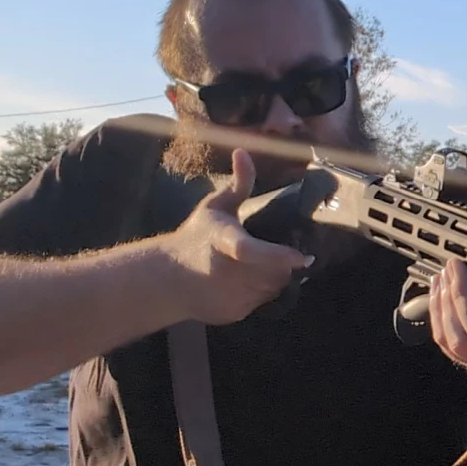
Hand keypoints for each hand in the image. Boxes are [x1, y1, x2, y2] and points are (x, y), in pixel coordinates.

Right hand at [158, 148, 313, 323]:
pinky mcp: (232, 313)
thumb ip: (238, 184)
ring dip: (273, 277)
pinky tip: (245, 281)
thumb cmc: (196, 236)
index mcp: (223, 242)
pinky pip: (262, 303)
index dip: (276, 255)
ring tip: (257, 264)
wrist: (165, 279)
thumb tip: (243, 152)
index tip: (300, 256)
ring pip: (272, 289)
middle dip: (281, 263)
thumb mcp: (215, 207)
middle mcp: (225, 273)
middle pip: (273, 272)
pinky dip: (261, 292)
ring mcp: (229, 296)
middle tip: (274, 252)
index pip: (250, 251)